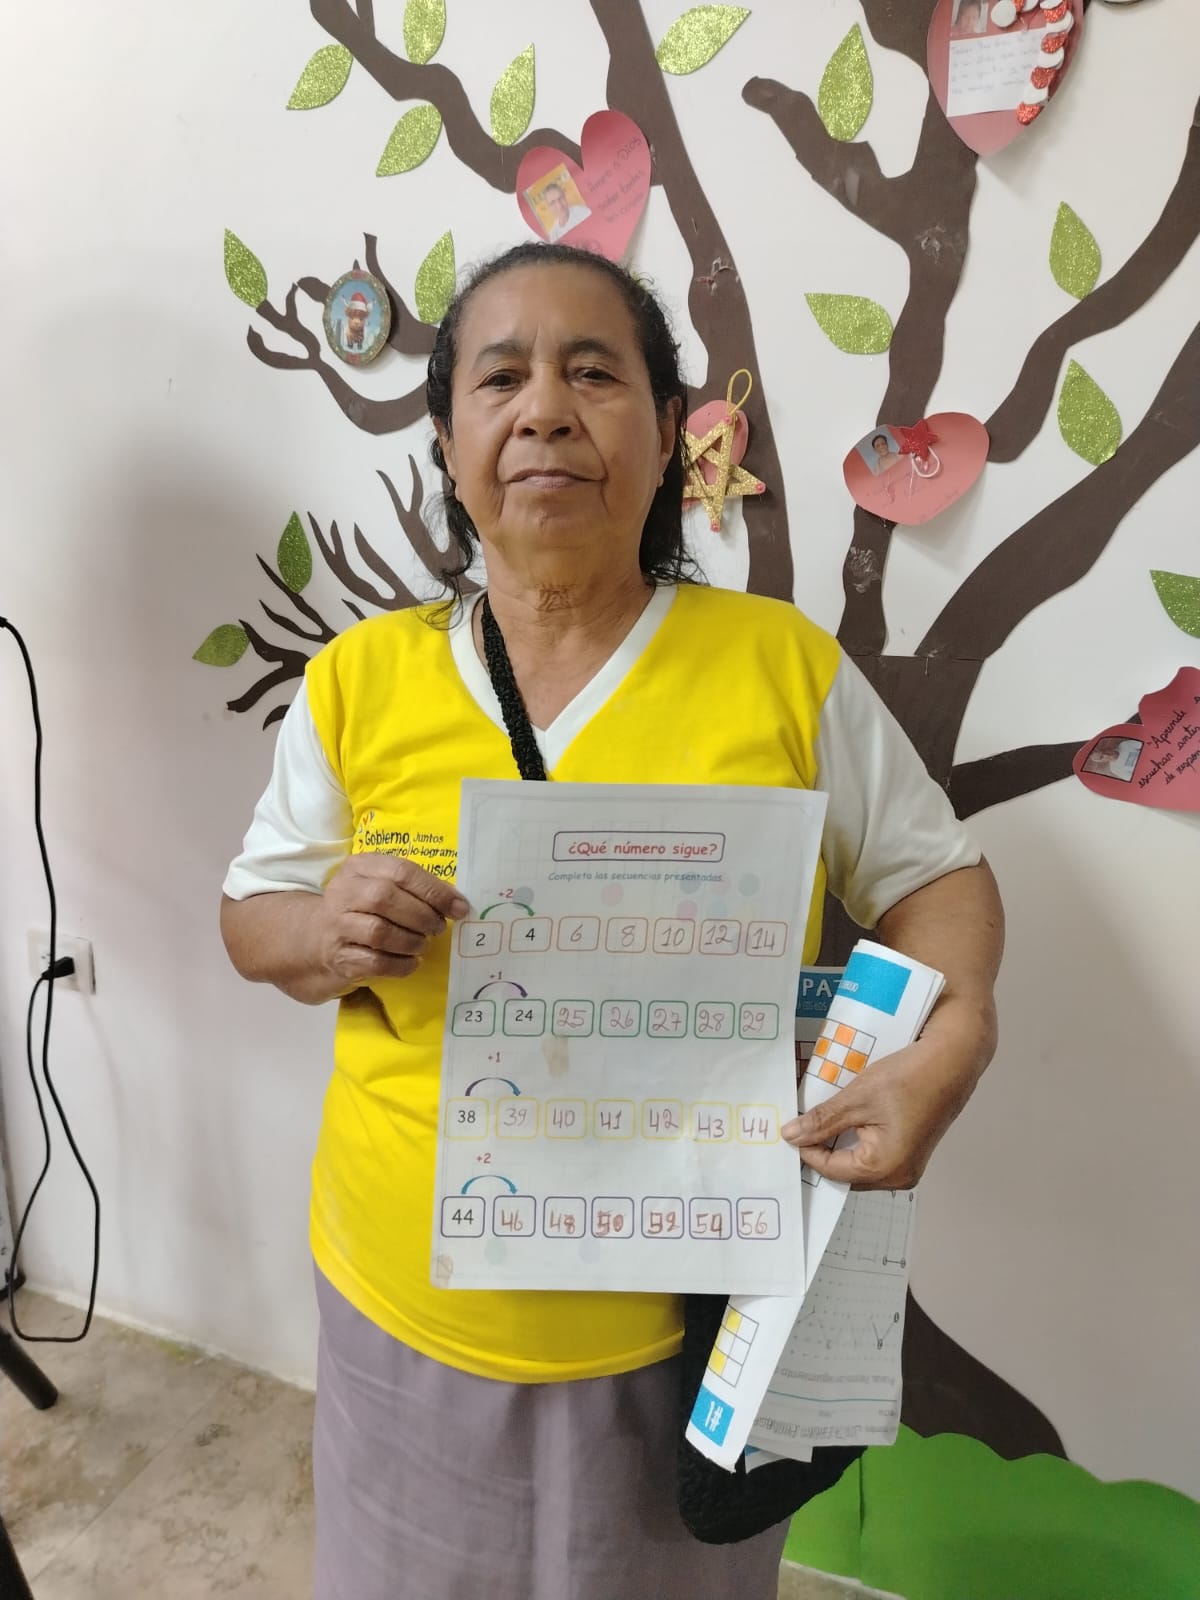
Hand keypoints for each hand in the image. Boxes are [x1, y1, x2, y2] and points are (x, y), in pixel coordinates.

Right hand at [315, 855, 468, 990]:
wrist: (318, 938)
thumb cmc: (362, 908)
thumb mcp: (382, 885)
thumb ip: (415, 887)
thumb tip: (456, 901)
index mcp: (359, 867)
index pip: (401, 871)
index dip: (434, 891)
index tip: (459, 907)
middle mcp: (343, 892)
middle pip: (385, 898)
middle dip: (421, 916)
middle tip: (437, 928)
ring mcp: (338, 925)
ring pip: (379, 931)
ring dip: (411, 941)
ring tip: (422, 944)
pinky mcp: (339, 956)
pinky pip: (374, 962)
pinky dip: (400, 964)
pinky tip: (411, 962)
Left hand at [783, 1017, 988, 1188]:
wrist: (953, 1060)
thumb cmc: (908, 1078)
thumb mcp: (856, 1098)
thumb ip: (822, 1121)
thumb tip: (790, 1136)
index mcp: (885, 1168)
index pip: (830, 1170)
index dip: (807, 1149)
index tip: (789, 1128)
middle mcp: (899, 1177)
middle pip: (847, 1172)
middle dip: (823, 1149)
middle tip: (801, 1126)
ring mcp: (909, 1166)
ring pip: (860, 1163)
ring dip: (839, 1144)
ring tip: (820, 1121)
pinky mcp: (912, 1151)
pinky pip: (876, 1154)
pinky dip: (857, 1139)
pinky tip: (846, 1118)